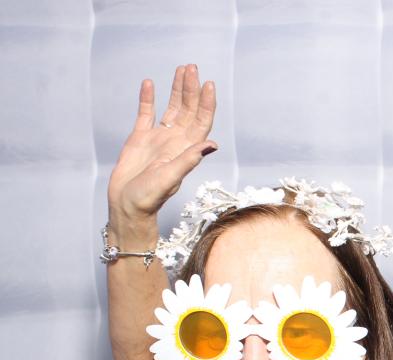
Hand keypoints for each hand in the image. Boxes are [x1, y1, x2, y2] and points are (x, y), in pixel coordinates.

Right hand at [108, 64, 217, 233]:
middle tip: (191, 67)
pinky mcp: (140, 139)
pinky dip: (148, 98)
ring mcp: (158, 139)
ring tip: (181, 69)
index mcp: (186, 149)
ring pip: (171, 108)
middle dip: (191, 89)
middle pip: (188, 110)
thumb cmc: (150, 197)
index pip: (201, 121)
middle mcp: (175, 141)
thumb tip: (212, 143)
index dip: (206, 103)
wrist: (126, 205)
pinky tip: (150, 83)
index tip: (208, 83)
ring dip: (176, 90)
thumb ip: (189, 159)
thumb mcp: (170, 177)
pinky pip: (146, 114)